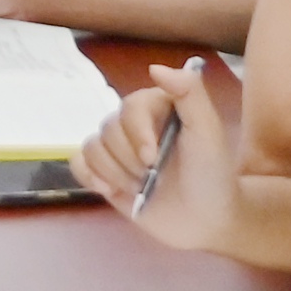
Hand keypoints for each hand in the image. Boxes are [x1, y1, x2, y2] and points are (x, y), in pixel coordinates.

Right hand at [72, 61, 238, 251]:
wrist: (207, 222)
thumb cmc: (212, 175)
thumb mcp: (209, 131)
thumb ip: (190, 93)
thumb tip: (154, 68)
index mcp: (158, 108)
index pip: (130, 107)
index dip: (136, 133)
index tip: (152, 158)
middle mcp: (135, 126)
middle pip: (108, 128)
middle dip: (128, 158)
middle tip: (152, 176)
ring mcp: (119, 151)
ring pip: (92, 146)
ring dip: (114, 172)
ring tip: (139, 187)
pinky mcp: (106, 174)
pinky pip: (79, 163)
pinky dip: (89, 175)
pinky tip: (109, 190)